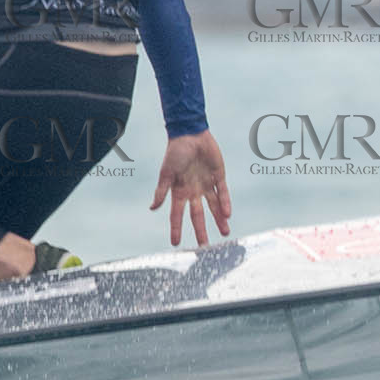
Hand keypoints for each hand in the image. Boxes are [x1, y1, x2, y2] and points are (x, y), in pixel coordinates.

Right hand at [151, 129, 230, 248]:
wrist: (190, 133)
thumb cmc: (175, 152)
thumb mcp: (166, 173)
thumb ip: (161, 191)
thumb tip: (152, 208)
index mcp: (179, 191)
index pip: (177, 215)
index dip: (176, 228)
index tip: (176, 243)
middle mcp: (193, 191)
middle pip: (198, 215)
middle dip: (201, 230)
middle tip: (205, 246)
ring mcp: (206, 185)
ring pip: (214, 206)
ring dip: (219, 219)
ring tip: (225, 232)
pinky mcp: (218, 176)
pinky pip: (223, 192)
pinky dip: (225, 203)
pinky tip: (227, 214)